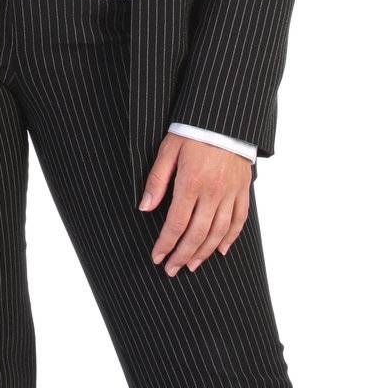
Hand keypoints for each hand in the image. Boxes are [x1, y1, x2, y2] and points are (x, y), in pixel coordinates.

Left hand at [138, 131, 251, 274]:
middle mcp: (213, 192)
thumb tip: (144, 208)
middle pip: (197, 234)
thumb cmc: (192, 131)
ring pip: (218, 233)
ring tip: (192, 265)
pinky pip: (239, 220)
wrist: (224, 117)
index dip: (165, 244)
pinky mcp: (243, 190)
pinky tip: (221, 250)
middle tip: (171, 270)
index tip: (157, 257)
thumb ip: (156, 180)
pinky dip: (231, 238)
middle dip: (182, 255)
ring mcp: (230, 193)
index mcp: (191, 182)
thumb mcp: (168, 150)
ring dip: (204, 253)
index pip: (176, 223)